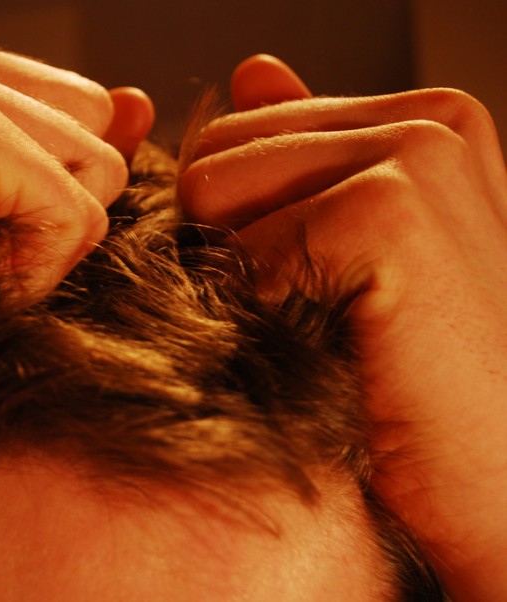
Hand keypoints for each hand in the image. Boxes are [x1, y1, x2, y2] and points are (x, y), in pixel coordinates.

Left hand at [180, 57, 506, 599]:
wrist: (495, 493)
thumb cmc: (419, 387)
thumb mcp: (354, 256)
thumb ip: (303, 156)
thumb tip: (252, 70)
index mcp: (420, 121)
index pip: (234, 136)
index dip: (235, 229)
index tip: (304, 288)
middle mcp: (427, 120)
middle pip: (212, 159)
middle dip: (230, 250)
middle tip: (310, 316)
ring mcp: (417, 154)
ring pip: (210, 194)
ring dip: (244, 283)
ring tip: (323, 329)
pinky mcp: (390, 214)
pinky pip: (243, 250)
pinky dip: (265, 316)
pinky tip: (339, 350)